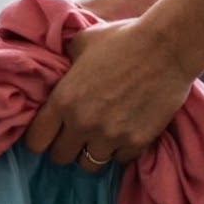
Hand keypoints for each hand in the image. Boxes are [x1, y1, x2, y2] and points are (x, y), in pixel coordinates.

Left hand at [23, 18, 194, 169]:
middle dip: (66, 147)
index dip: (41, 139)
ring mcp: (111, 136)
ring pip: (90, 165)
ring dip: (93, 152)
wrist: (167, 47)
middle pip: (61, 158)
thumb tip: (60, 68)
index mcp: (63, 100)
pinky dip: (121, 151)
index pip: (36, 141)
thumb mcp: (82, 42)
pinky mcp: (137, 142)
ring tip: (102, 138)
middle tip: (77, 136)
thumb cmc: (122, 38)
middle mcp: (82, 123)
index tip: (50, 134)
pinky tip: (125, 134)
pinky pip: (120, 160)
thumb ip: (66, 62)